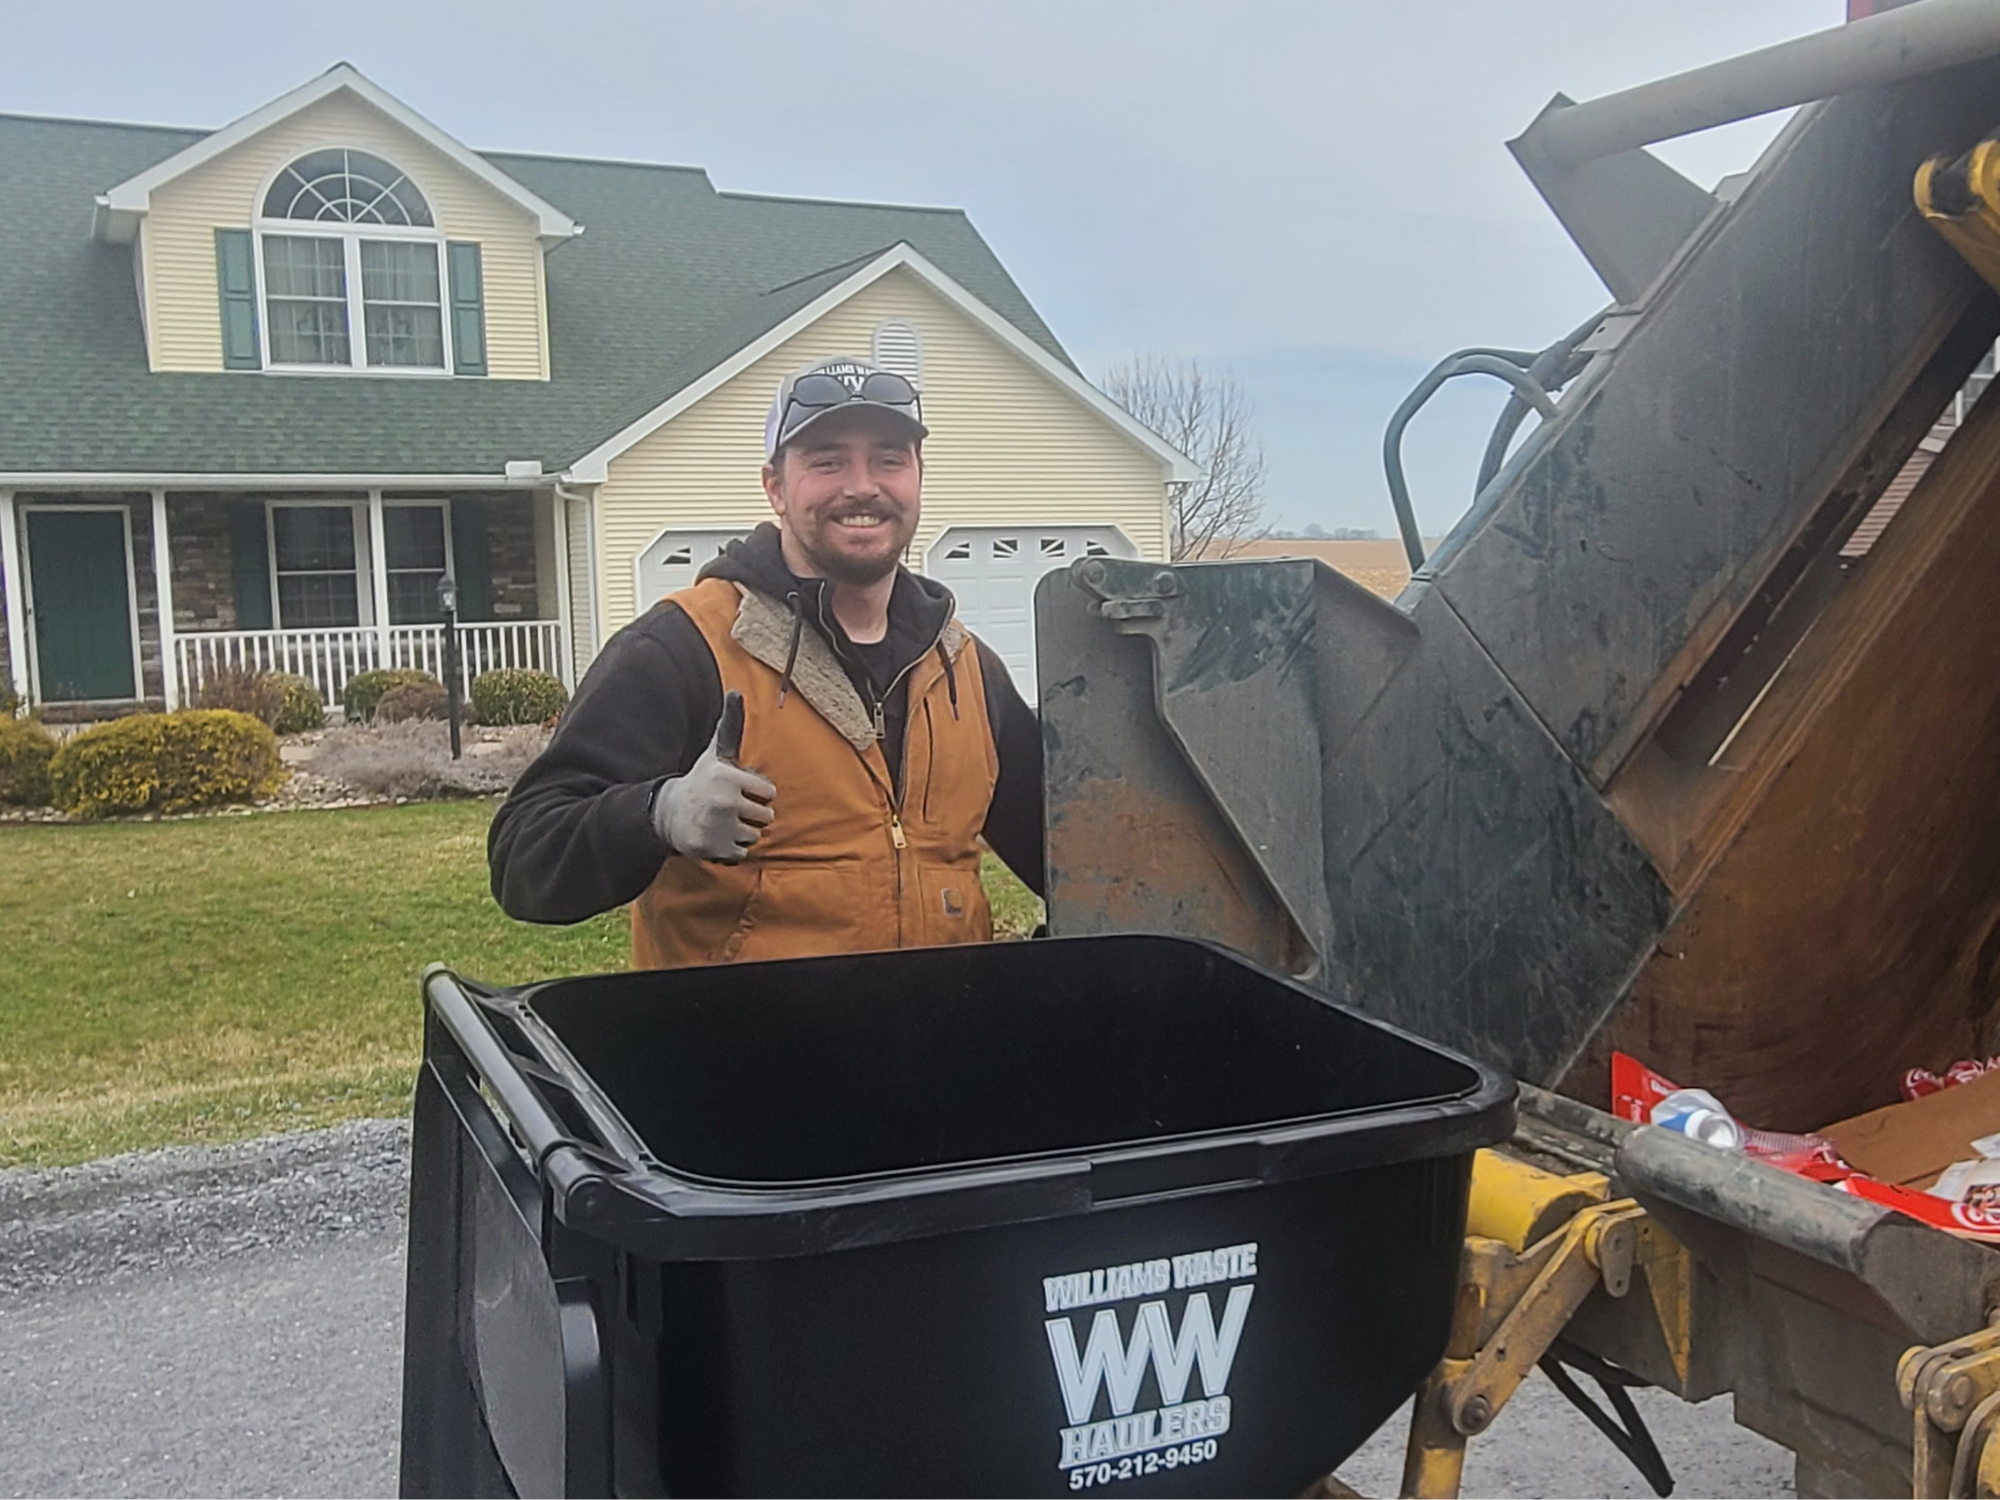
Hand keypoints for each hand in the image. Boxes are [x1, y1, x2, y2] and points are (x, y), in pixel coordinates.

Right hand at [653, 692, 774, 861]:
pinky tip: (716, 836)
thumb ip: (731, 725)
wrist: (670, 813)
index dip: (755, 792)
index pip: (769, 793)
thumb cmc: (703, 780)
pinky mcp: (714, 849)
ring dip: (742, 832)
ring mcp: (719, 827)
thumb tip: (736, 691)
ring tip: (721, 821)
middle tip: (727, 808)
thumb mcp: (717, 753)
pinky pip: (743, 852)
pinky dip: (733, 848)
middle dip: (751, 814)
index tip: (735, 789)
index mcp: (729, 777)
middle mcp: (724, 801)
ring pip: (756, 835)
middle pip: (766, 816)